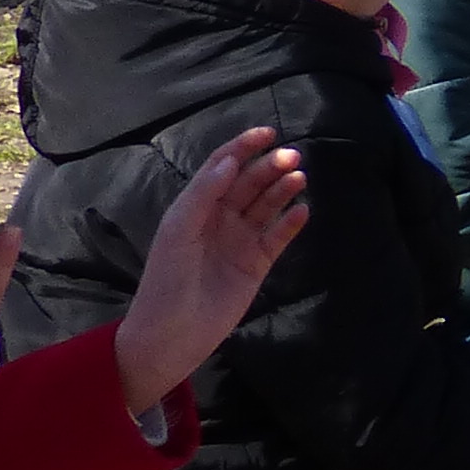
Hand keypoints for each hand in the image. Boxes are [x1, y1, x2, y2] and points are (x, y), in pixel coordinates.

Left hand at [113, 130, 305, 420]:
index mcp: (196, 207)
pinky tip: (303, 212)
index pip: (223, 167)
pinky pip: (278, 236)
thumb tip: (231, 160)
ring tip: (300, 178)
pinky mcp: (257, 264)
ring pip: (267, 205)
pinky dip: (291, 223)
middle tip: (292, 157)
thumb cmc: (167, 281)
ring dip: (283, 189)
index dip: (243, 148)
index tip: (268, 133)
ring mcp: (240, 241)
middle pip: (250, 183)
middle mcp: (220, 219)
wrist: (171, 336)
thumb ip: (204, 194)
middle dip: (269, 166)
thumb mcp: (179, 232)